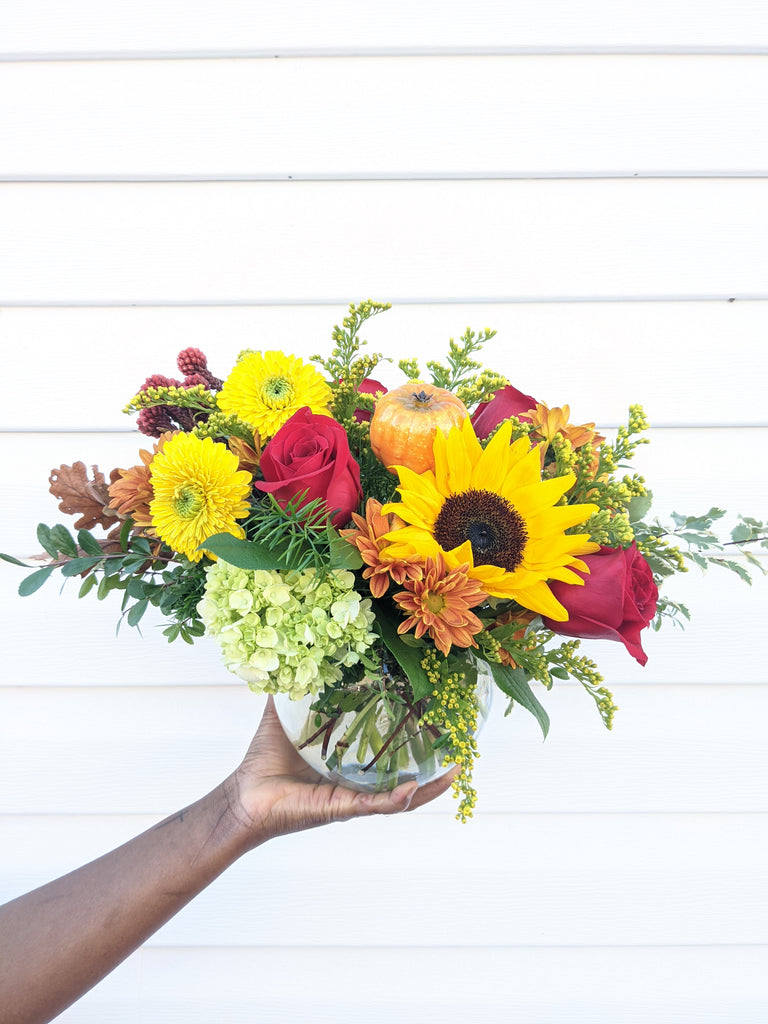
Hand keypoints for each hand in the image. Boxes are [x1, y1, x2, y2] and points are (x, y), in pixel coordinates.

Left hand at [225, 696, 458, 841]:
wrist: (242, 796)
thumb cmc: (263, 761)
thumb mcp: (283, 718)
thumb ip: (291, 688)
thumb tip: (293, 653)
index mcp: (349, 761)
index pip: (389, 749)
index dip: (415, 737)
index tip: (438, 717)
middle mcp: (357, 782)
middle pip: (405, 774)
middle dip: (435, 764)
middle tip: (460, 745)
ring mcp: (352, 798)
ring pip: (399, 794)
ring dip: (428, 785)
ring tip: (454, 770)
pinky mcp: (338, 809)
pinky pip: (374, 806)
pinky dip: (395, 799)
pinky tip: (413, 787)